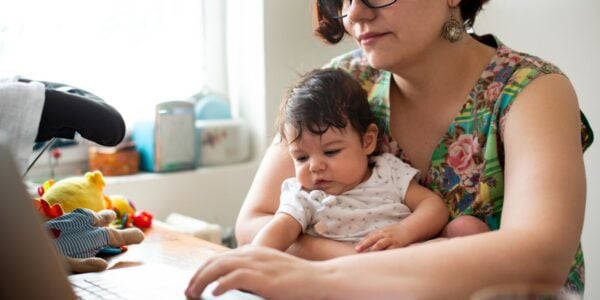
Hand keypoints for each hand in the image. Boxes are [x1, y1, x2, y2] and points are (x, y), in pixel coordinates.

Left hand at [185, 245, 321, 299]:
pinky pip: (233, 278)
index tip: (195, 283)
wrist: (319, 278)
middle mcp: (252, 254)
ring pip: (218, 268)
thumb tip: (234, 286)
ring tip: (193, 294)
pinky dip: (220, 285)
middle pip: (215, 261)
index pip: (221, 258)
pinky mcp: (262, 276)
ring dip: (202, 281)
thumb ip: (254, 275)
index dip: (204, 270)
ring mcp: (257, 263)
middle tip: (188, 291)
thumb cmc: (298, 280)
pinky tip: (214, 294)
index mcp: (254, 252)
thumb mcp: (271, 273)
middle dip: (197, 276)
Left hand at [355, 224, 412, 251]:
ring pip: (380, 244)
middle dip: (364, 245)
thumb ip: (375, 238)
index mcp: (379, 232)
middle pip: (372, 239)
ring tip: (368, 254)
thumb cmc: (394, 232)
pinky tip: (381, 258)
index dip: (362, 243)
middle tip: (357, 250)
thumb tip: (364, 245)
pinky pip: (390, 249)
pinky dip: (385, 253)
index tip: (356, 249)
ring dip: (373, 249)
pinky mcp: (397, 244)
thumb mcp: (383, 232)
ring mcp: (390, 239)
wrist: (408, 229)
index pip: (368, 237)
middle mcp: (383, 235)